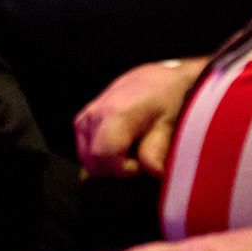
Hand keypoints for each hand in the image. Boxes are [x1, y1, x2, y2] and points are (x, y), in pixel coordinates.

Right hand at [74, 58, 203, 177]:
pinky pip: (85, 150)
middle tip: (140, 159)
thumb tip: (153, 172)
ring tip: (131, 152)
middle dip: (116, 169)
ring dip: (108, 163)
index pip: (103, 157)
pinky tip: (120, 148)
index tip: (144, 164)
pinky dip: (101, 156)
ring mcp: (85, 118)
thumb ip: (157, 149)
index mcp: (115, 114)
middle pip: (92, 161)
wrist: (155, 79)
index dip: (124, 169)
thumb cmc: (166, 98)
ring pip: (86, 158)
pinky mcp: (82, 121)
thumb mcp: (170, 123)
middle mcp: (94, 115)